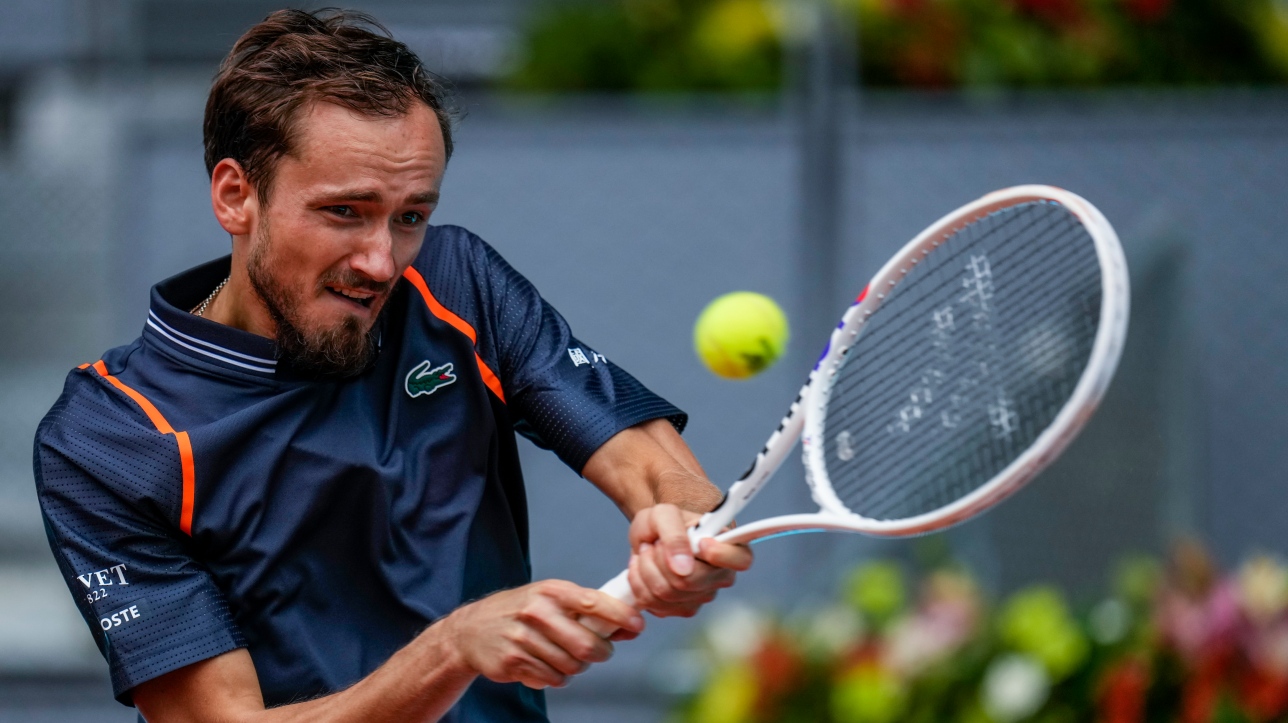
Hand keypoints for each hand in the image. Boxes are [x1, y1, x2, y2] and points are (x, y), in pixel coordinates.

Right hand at [440, 580, 644, 689]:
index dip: (620, 615)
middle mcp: (536, 611)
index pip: (593, 602)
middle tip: (601, 653)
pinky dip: (556, 677)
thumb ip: (588, 611)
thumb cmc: (522, 612)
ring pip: (570, 666)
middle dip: (601, 653)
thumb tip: (631, 626)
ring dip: (576, 667)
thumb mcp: (550, 599)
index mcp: (551, 591)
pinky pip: (551, 678)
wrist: (470, 630)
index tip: (638, 625)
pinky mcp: (513, 661)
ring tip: (567, 658)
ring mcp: (523, 637)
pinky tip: (546, 665)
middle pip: (586, 644)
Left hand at [626, 503, 752, 617]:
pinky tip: (643, 567)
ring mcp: (701, 596)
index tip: (701, 543)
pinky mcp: (680, 609)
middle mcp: (720, 575)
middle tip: (657, 542)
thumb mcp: (664, 514)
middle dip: (661, 559)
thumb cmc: (666, 522)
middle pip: (688, 581)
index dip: (720, 554)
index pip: (742, 559)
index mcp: (728, 546)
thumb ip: (675, 535)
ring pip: (665, 593)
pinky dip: (639, 582)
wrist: (651, 535)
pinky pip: (652, 603)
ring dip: (646, 568)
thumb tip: (683, 569)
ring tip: (648, 552)